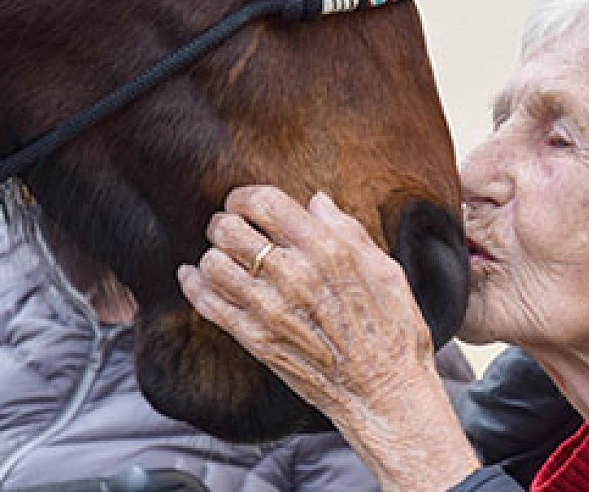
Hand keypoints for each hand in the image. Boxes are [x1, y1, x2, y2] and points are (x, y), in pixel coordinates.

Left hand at [178, 185, 477, 489]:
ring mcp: (271, 309)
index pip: (265, 203)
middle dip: (225, 223)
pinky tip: (195, 278)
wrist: (384, 392)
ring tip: (223, 257)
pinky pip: (208, 304)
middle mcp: (295, 275)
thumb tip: (317, 202)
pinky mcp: (256, 340)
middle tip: (230, 228)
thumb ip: (349, 232)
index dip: (246, 197)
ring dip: (213, 255)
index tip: (245, 203)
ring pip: (213, 264)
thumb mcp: (386, 271)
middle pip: (229, 229)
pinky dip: (194, 285)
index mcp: (329, 250)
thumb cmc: (394, 331)